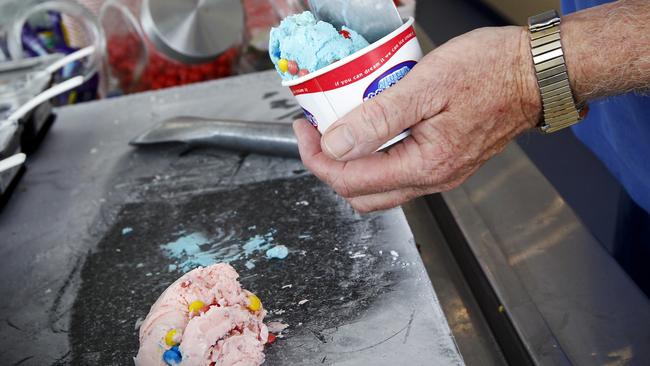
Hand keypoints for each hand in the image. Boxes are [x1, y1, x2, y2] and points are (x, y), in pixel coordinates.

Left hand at [293, 26, 542, 211]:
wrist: (536, 74)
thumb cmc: (492, 72)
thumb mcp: (426, 86)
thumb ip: (377, 120)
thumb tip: (336, 146)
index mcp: (425, 165)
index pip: (351, 179)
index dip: (317, 158)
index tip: (304, 130)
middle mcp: (433, 178)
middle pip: (360, 193)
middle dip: (329, 166)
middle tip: (315, 132)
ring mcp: (440, 173)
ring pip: (378, 187)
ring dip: (350, 163)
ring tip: (338, 130)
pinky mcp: (444, 161)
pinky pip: (397, 172)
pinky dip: (373, 157)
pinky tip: (370, 129)